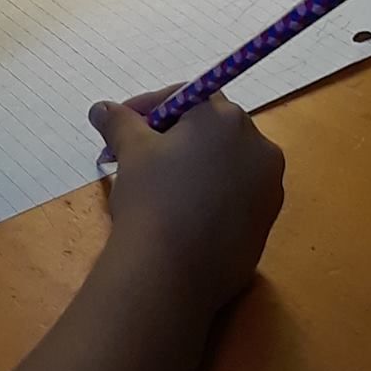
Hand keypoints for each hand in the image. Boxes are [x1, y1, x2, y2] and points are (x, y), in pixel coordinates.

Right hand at [88, 91, 284, 312]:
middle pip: (211, 128)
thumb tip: (101, 108)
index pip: (187, 97)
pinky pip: (237, 196)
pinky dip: (213, 196)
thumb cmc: (153, 198)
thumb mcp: (131, 152)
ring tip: (160, 187)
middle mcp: (258, 146)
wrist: (173, 273)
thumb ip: (120, 122)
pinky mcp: (268, 222)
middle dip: (174, 136)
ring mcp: (269, 187)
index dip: (150, 108)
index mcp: (226, 119)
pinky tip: (184, 213)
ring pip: (227, 163)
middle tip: (137, 155)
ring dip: (196, 166)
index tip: (123, 126)